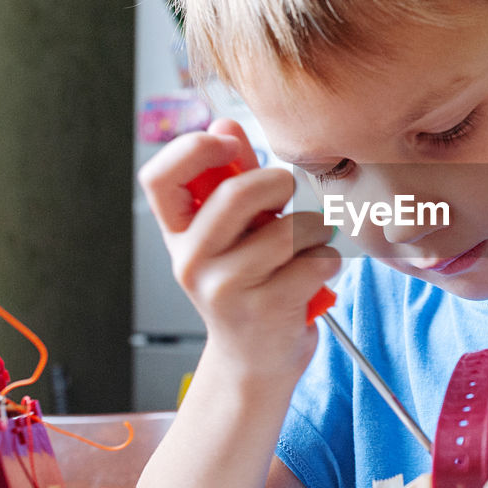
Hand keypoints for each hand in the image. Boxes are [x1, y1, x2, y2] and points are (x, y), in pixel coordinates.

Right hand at [137, 119, 339, 376]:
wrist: (255, 362)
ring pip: (287, 231)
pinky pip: (313, 262)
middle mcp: (192, 262)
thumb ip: (231, 179)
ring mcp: (225, 289)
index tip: (229, 145)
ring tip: (307, 244)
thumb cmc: (248, 288)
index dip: (194, 149)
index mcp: (179, 235)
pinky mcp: (265, 311)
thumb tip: (225, 124)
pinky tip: (315, 274)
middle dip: (276, 184)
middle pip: (235, 194)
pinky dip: (327, 261)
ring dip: (313, 230)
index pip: (160, 177)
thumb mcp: (230, 234)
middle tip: (287, 193)